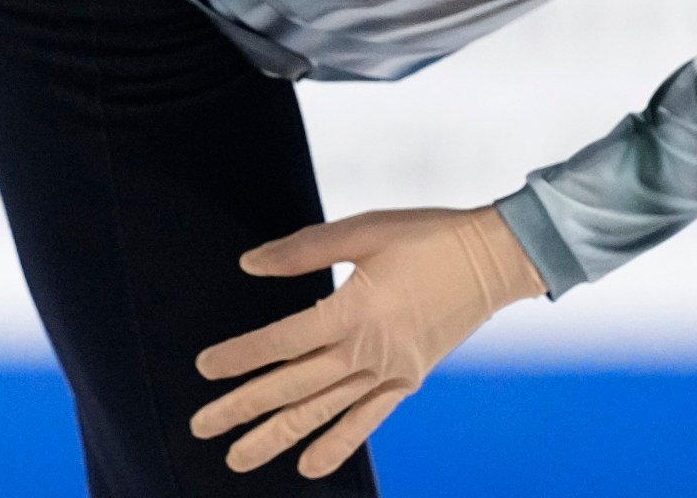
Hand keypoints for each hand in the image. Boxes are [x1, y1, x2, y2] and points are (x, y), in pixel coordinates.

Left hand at [191, 205, 543, 477]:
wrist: (495, 260)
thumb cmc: (427, 236)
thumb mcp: (363, 230)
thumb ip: (302, 250)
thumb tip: (249, 264)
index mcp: (354, 311)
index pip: (282, 343)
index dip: (240, 356)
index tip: (204, 368)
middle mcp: (368, 351)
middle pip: (293, 387)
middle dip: (243, 409)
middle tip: (201, 427)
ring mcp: (390, 373)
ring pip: (322, 413)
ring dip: (277, 437)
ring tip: (237, 458)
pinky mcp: (407, 381)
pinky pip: (365, 421)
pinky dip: (336, 445)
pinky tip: (307, 466)